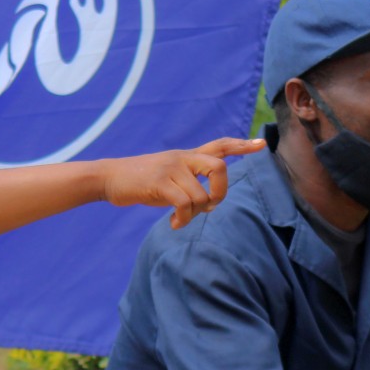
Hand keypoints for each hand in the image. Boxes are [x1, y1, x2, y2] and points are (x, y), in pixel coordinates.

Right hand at [99, 137, 266, 229]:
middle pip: (219, 167)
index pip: (219, 145)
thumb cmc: (140, 182)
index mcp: (187, 156)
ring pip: (200, 195)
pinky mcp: (159, 183)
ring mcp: (171, 168)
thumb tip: (207, 201)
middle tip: (209, 206)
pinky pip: (184, 203)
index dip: (241, 146)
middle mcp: (182, 158)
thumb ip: (188, 182)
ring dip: (194, 214)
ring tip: (181, 220)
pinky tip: (174, 223)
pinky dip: (183, 218)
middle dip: (220, 192)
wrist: (109, 177)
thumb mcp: (168, 176)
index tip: (260, 145)